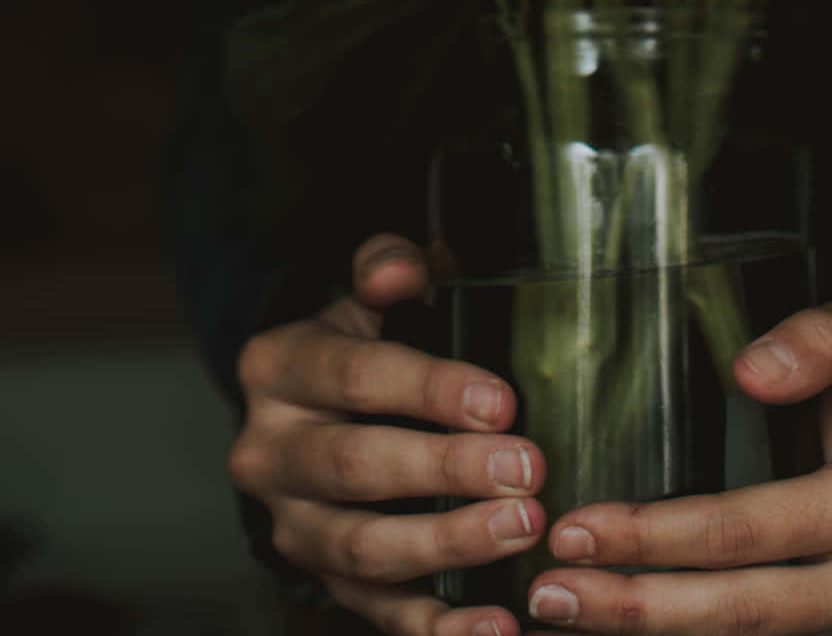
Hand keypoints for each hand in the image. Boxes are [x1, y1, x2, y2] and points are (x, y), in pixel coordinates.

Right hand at [228, 231, 545, 635]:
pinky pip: (379, 614)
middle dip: (447, 470)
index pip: (355, 377)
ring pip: (363, 549)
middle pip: (357, 467)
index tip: (502, 403)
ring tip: (521, 530)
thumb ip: (386, 268)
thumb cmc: (356, 342)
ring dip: (449, 544)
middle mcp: (269, 453)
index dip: (430, 389)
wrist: (309, 413)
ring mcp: (293, 527)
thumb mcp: (362, 295)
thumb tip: (409, 268)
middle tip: (527, 471)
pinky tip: (494, 627)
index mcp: (278, 368)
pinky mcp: (323, 583)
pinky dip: (438, 628)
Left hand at [527, 287, 831, 634]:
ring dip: (651, 632)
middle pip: (744, 610)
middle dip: (637, 606)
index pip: (752, 531)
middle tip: (549, 589)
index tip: (578, 525)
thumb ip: (822, 333)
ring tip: (564, 610)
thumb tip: (752, 370)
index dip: (658, 537)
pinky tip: (625, 622)